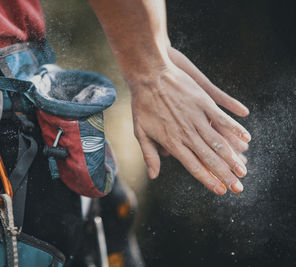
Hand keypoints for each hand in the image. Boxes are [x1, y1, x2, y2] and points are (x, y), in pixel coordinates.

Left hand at [130, 58, 250, 194]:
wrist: (148, 76)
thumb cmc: (142, 105)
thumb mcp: (140, 132)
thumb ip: (150, 155)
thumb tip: (153, 176)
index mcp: (173, 142)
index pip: (194, 167)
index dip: (208, 180)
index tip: (220, 191)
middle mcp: (187, 133)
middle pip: (209, 159)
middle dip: (225, 175)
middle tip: (238, 188)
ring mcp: (196, 117)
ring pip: (218, 142)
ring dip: (232, 158)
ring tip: (243, 170)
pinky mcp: (203, 102)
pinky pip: (222, 118)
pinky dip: (235, 129)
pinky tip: (246, 138)